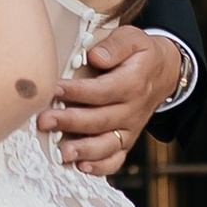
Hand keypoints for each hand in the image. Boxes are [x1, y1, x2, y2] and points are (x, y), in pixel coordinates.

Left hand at [34, 25, 185, 179]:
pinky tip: (81, 167)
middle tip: (44, 121)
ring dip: (84, 150)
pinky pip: (116, 159)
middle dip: (70, 122)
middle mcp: (133, 109)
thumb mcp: (132, 38)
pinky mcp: (126, 140)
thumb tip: (95, 56)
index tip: (53, 89)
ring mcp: (130, 128)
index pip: (103, 90)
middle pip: (101, 120)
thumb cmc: (139, 54)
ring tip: (61, 153)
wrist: (163, 72)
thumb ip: (115, 45)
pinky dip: (100, 167)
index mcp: (133, 82)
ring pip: (108, 144)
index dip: (77, 92)